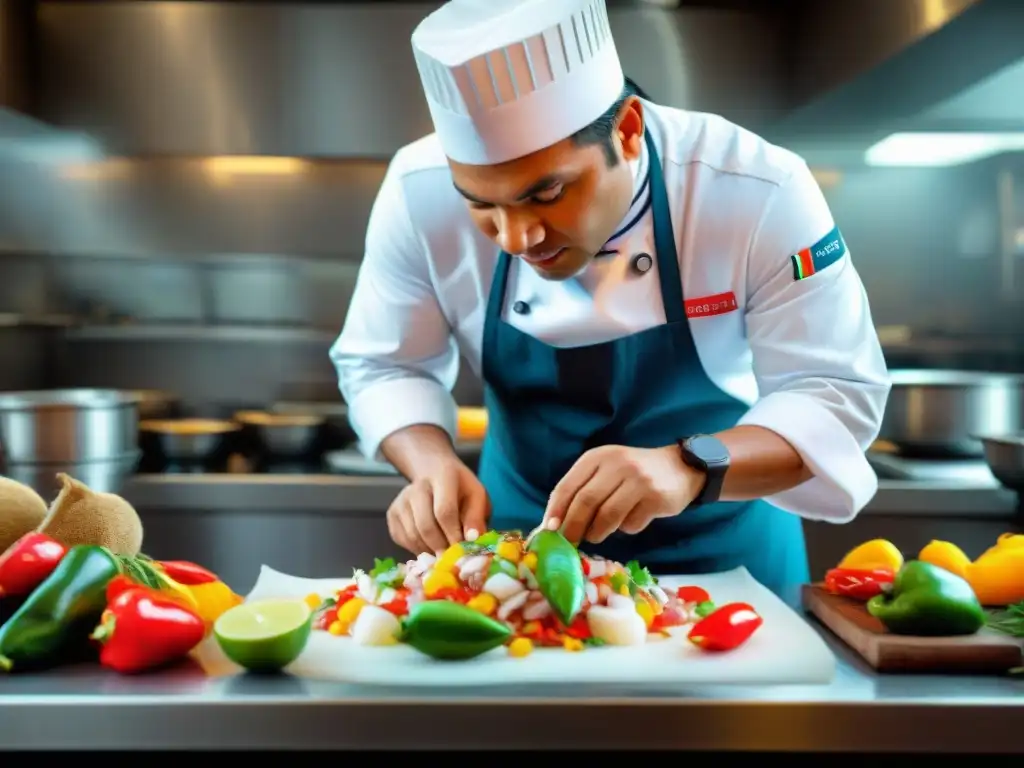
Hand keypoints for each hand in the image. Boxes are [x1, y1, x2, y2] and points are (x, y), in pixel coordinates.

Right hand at [386, 459, 490, 555]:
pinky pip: (404, 540)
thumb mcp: (476, 496)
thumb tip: (472, 539)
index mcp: (443, 478)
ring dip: (430, 551)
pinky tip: (430, 546)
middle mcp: (417, 487)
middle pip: (426, 526)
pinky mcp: (392, 514)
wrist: (434, 473)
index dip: (453, 534)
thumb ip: (476, 517)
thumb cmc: (460, 489)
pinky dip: (418, 549)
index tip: (461, 550)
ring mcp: (401, 500)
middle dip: (441, 548)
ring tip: (444, 553)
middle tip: (452, 559)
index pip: (444, 511)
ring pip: (413, 536)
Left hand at [543, 445, 702, 544]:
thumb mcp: (605, 472)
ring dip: (597, 533)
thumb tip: (553, 525)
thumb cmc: (633, 474)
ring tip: (597, 535)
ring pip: (607, 517)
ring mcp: (638, 481)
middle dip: (573, 527)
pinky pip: (631, 524)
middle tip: (569, 543)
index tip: (548, 530)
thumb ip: (582, 491)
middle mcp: (617, 465)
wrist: (681, 467)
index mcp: (597, 457)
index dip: (555, 511)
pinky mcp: (656, 498)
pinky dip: (626, 529)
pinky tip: (632, 519)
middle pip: (585, 502)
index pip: (567, 486)